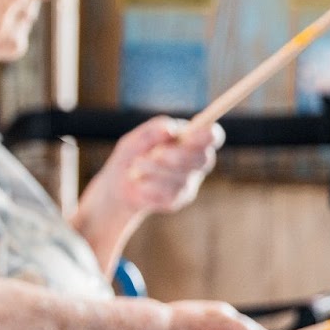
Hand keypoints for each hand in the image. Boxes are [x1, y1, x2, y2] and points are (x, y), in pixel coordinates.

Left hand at [99, 117, 223, 216]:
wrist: (118, 186)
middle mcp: (196, 162)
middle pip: (201, 158)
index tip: (197, 133)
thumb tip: (170, 129)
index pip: (212, 136)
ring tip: (136, 166)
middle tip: (155, 153)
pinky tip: (140, 183)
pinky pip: (167, 193)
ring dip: (154, 170)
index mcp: (191, 140)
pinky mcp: (176, 200)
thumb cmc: (132, 155)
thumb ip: (152, 132)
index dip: (209, 135)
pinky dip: (148, 186)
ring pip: (181, 177)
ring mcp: (188, 183)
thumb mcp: (136, 139)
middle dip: (177, 155)